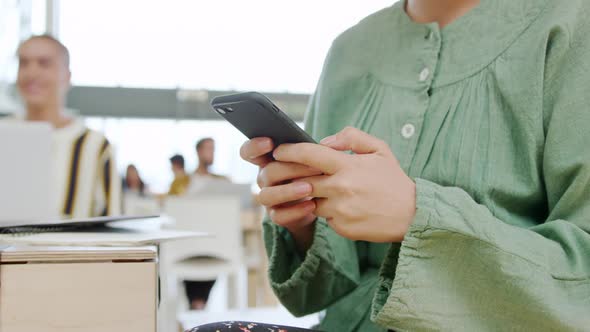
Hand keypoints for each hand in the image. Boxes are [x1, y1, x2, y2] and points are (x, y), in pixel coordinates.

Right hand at [240, 138, 321, 251]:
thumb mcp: (309, 158)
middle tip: (314, 166)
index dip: (254, 146)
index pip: (248, 151)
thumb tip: (322, 145)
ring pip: (267, 195)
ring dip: (288, 191)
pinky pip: (279, 216)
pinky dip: (295, 211)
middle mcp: (264, 178)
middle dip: (290, 168)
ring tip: (309, 188)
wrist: (318, 201)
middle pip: (267, 172)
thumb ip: (308, 149)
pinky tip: (312, 205)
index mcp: (267, 160)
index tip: (269, 142)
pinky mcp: (276, 215)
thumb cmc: (311, 172)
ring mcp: (269, 198)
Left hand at [273, 127, 416, 242]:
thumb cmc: (393, 179)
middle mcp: (340, 188)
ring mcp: (340, 210)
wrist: (412, 214)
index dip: (289, 151)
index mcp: (347, 166)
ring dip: (311, 195)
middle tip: (281, 172)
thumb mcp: (379, 149)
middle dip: (289, 176)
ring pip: (310, 201)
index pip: (309, 155)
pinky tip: (342, 207)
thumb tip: (324, 141)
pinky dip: (327, 211)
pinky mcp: (341, 228)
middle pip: (301, 181)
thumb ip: (351, 137)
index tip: (277, 150)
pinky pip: (324, 218)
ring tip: (325, 190)